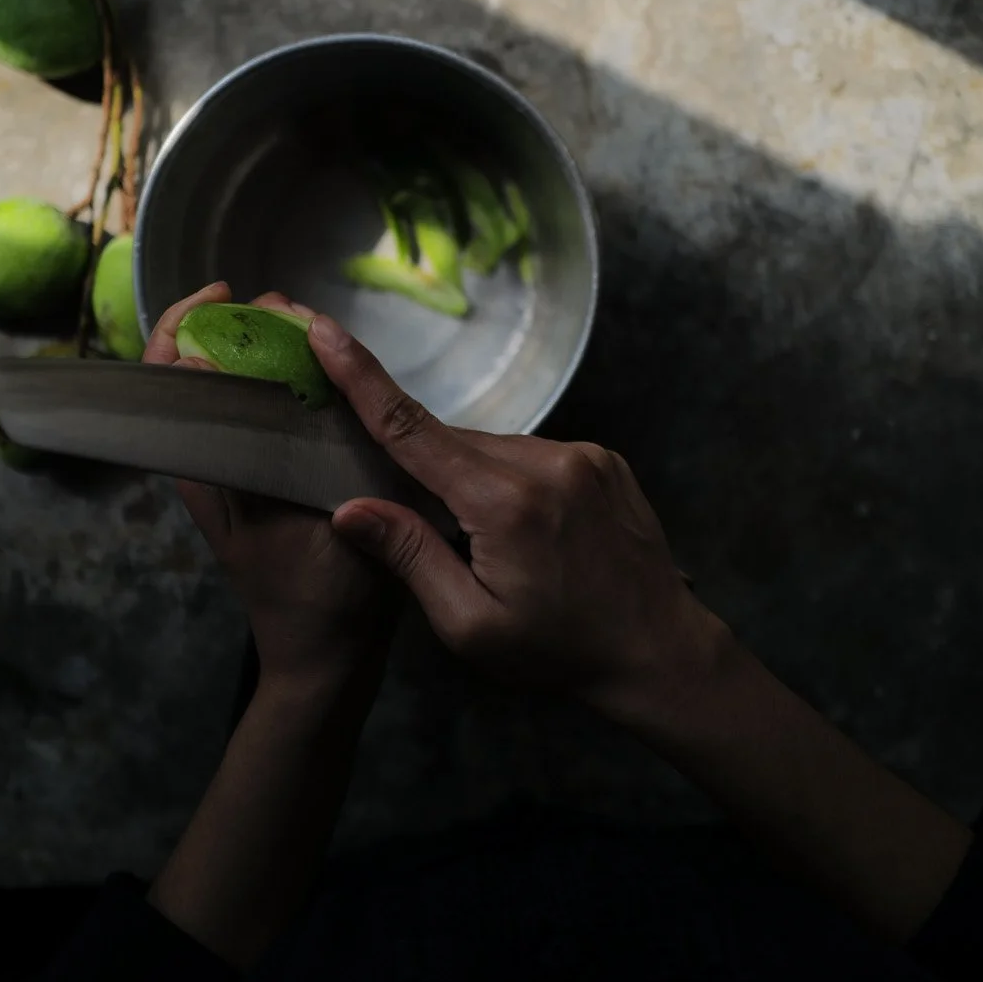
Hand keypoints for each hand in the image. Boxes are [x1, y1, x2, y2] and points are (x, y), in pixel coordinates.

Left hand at [144, 284, 399, 691]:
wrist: (331, 657)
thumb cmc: (315, 596)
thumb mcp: (283, 519)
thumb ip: (246, 448)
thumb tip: (203, 368)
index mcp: (205, 466)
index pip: (171, 372)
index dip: (187, 320)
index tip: (227, 294)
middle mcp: (219, 460)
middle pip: (212, 367)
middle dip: (245, 325)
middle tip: (293, 312)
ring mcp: (250, 470)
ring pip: (249, 386)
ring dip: (277, 350)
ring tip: (316, 333)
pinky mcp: (281, 480)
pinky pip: (281, 413)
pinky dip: (301, 382)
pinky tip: (336, 374)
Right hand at [307, 314, 722, 713]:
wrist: (658, 650)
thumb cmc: (557, 651)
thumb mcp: (469, 624)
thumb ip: (410, 556)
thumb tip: (347, 508)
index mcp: (504, 503)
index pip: (411, 429)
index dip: (360, 378)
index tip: (324, 330)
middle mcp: (546, 462)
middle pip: (452, 443)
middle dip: (427, 473)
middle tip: (440, 533)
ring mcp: (583, 455)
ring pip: (495, 449)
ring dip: (475, 481)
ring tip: (499, 547)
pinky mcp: (605, 459)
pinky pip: (534, 455)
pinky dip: (514, 480)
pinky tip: (533, 532)